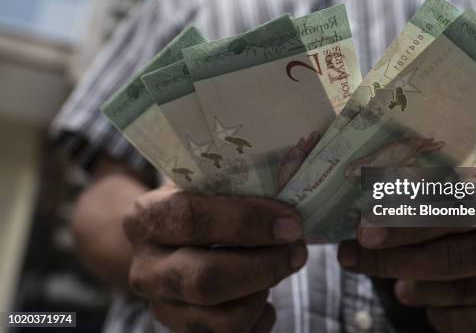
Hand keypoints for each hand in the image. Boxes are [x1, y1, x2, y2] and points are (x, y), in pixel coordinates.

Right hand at [123, 185, 306, 332]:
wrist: (165, 245)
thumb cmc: (199, 208)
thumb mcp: (205, 187)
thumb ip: (235, 187)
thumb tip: (291, 192)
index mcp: (147, 219)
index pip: (193, 219)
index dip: (246, 222)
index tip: (290, 223)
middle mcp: (147, 268)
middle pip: (207, 279)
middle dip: (265, 266)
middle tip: (298, 250)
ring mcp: (163, 307)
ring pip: (224, 319)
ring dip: (264, 292)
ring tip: (280, 267)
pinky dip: (260, 317)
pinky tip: (264, 295)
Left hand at [338, 167, 475, 332]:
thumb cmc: (475, 202)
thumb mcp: (455, 181)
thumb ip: (418, 188)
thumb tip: (368, 206)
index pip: (455, 210)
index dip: (407, 223)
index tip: (364, 232)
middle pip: (448, 258)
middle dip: (390, 259)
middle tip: (349, 256)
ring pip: (447, 291)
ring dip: (409, 284)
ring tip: (402, 276)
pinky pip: (454, 319)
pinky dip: (431, 307)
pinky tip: (434, 290)